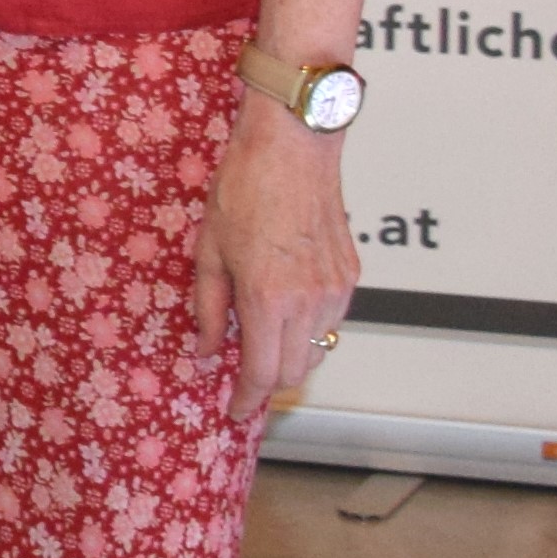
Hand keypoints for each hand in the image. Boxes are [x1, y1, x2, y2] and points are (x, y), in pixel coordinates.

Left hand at [191, 93, 358, 417]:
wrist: (292, 148)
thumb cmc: (244, 189)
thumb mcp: (207, 252)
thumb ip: (207, 309)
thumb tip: (205, 351)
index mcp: (269, 299)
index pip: (262, 373)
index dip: (247, 398)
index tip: (235, 409)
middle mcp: (310, 301)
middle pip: (295, 372)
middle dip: (266, 382)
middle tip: (240, 375)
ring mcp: (336, 290)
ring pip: (318, 350)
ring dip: (290, 355)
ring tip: (259, 337)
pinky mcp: (350, 275)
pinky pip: (331, 321)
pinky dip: (308, 329)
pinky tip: (284, 309)